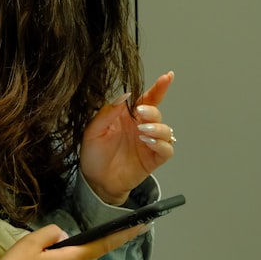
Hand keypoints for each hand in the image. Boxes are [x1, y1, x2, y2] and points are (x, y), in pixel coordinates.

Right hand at [0, 223, 149, 259]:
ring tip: (52, 245)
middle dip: (91, 242)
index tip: (141, 226)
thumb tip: (64, 236)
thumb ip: (52, 232)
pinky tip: (47, 258)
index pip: (104, 244)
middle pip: (90, 253)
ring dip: (74, 252)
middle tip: (86, 231)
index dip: (124, 235)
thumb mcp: (31, 242)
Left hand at [79, 71, 175, 204]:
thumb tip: (125, 95)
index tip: (167, 77)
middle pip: (156, 113)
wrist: (95, 182)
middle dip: (152, 111)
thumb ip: (107, 113)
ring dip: (157, 127)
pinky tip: (148, 142)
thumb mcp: (93, 131)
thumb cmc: (94, 155)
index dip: (158, 88)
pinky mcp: (153, 159)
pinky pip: (167, 149)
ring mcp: (149, 143)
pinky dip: (161, 144)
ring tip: (143, 131)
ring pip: (166, 130)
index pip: (146, 99)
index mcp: (127, 117)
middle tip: (140, 114)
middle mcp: (141, 128)